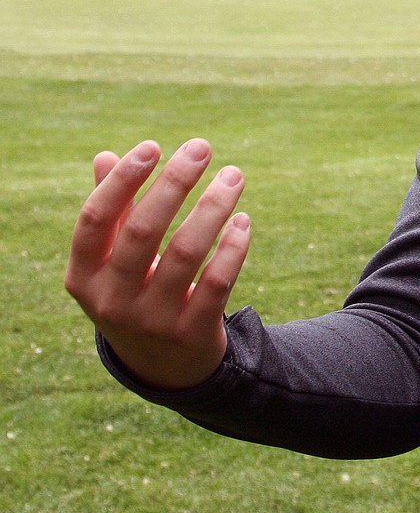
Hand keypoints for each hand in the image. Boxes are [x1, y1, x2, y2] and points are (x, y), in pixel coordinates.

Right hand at [65, 138, 251, 390]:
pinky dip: (233, 247)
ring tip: (233, 176)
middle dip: (174, 183)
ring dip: (213, 207)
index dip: (121, 181)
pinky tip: (243, 220)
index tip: (152, 146)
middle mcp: (112, 300)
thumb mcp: (114, 261)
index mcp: (84, 276)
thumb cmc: (136, 292)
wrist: (164, 367)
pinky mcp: (193, 332)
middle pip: (143, 231)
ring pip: (186, 252)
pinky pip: (217, 281)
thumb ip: (114, 213)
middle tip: (202, 146)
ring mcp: (152, 320)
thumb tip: (106, 156)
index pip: (95, 220)